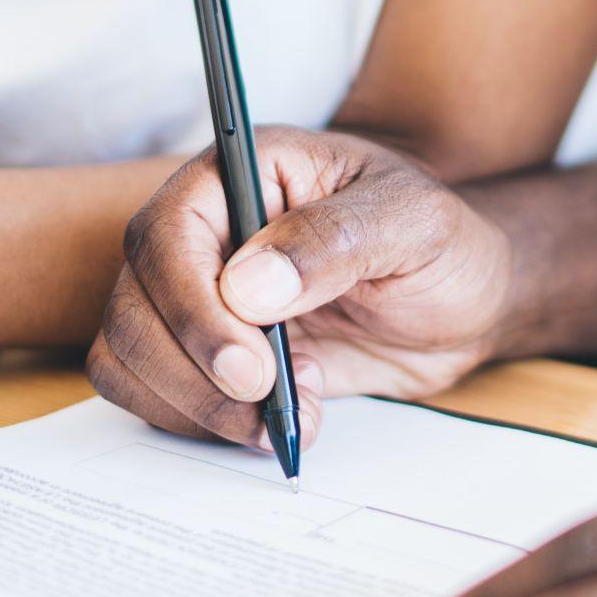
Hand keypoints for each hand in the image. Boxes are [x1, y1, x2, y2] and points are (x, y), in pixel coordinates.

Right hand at [87, 127, 510, 449]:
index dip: (191, 304)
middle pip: (134, 303)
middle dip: (192, 369)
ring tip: (283, 413)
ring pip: (129, 354)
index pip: (167, 232)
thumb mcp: (413, 224)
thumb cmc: (443, 243)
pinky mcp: (207, 354)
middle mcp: (204, 232)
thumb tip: (247, 286)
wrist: (466, 304)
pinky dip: (202, 423)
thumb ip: (333, 241)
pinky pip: (158, 394)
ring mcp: (198, 296)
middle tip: (268, 400)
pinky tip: (275, 419)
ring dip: (195, 405)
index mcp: (241, 173)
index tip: (249, 364)